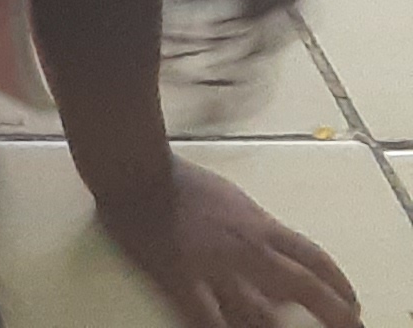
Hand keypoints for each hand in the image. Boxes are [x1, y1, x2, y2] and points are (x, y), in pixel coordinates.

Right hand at [104, 161, 359, 327]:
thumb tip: (282, 261)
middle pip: (305, 288)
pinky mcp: (183, 281)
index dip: (340, 285)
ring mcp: (217, 269)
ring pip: (262, 314)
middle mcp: (249, 251)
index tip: (352, 304)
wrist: (135, 173)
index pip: (315, 259)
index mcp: (261, 227)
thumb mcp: (235, 200)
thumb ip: (260, 230)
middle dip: (335, 314)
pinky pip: (209, 320)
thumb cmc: (182, 181)